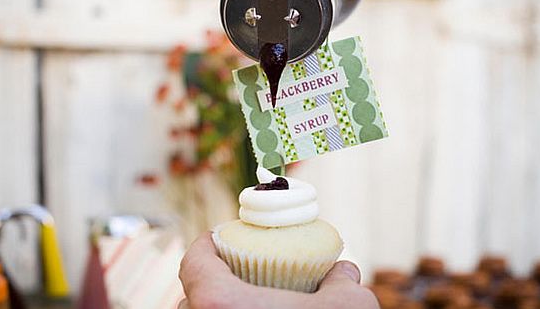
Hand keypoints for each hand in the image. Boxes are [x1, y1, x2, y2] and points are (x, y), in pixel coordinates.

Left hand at [178, 232, 379, 308]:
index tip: (219, 237)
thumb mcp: (348, 307)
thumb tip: (343, 272)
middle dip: (209, 283)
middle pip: (191, 299)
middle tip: (236, 274)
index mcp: (220, 304)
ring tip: (244, 307)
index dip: (204, 245)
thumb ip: (343, 281)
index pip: (194, 263)